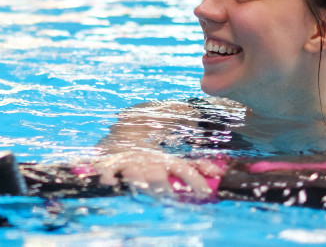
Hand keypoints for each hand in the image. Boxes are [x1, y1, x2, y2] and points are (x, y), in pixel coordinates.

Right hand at [96, 150, 222, 194]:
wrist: (126, 127)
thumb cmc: (155, 152)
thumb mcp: (175, 157)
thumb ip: (196, 165)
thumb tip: (219, 173)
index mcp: (166, 160)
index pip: (183, 170)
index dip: (194, 180)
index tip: (204, 195)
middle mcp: (149, 162)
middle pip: (157, 176)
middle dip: (162, 187)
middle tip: (169, 198)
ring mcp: (130, 162)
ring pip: (135, 173)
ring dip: (138, 181)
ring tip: (142, 188)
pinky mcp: (112, 162)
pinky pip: (107, 168)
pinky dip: (106, 175)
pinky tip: (108, 182)